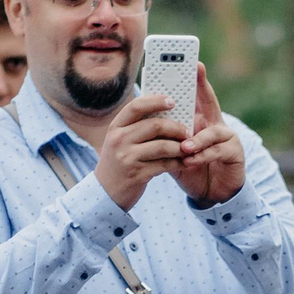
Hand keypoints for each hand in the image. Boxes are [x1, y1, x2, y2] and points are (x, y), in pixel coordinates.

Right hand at [95, 90, 189, 210]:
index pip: (136, 106)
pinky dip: (178, 163)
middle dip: (176, 128)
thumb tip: (165, 112)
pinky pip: (165, 165)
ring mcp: (128, 158)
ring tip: (188, 148)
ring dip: (180, 147)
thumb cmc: (118, 162)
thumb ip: (136, 127)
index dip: (156, 101)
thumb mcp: (120, 141)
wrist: (105, 192)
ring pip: (162, 146)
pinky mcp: (138, 175)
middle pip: (154, 126)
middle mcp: (119, 140)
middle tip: (188, 131)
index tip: (172, 101)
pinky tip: (185, 162)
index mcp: (116, 127)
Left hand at [171, 68, 244, 206]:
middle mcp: (216, 125)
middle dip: (203, 85)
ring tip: (184, 147)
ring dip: (197, 139)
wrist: (212, 195)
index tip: (193, 62)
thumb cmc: (194, 170)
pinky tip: (191, 161)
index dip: (197, 80)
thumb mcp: (176, 152)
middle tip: (195, 70)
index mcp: (201, 121)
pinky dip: (203, 156)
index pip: (197, 97)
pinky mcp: (234, 154)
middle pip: (210, 101)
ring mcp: (228, 138)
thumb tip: (145, 122)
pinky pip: (218, 152)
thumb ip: (166, 138)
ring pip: (213, 132)